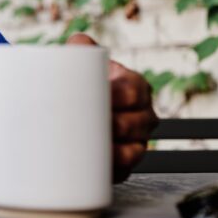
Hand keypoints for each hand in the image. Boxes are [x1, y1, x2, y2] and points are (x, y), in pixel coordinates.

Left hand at [67, 33, 157, 182]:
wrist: (75, 113)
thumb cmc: (84, 86)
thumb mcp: (84, 65)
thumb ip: (81, 49)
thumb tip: (78, 43)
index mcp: (135, 87)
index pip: (132, 90)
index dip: (116, 95)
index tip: (97, 97)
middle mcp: (142, 116)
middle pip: (135, 124)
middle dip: (113, 126)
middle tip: (85, 125)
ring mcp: (137, 143)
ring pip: (133, 152)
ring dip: (113, 153)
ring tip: (89, 149)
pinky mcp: (124, 166)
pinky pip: (122, 173)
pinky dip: (109, 173)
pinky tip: (94, 171)